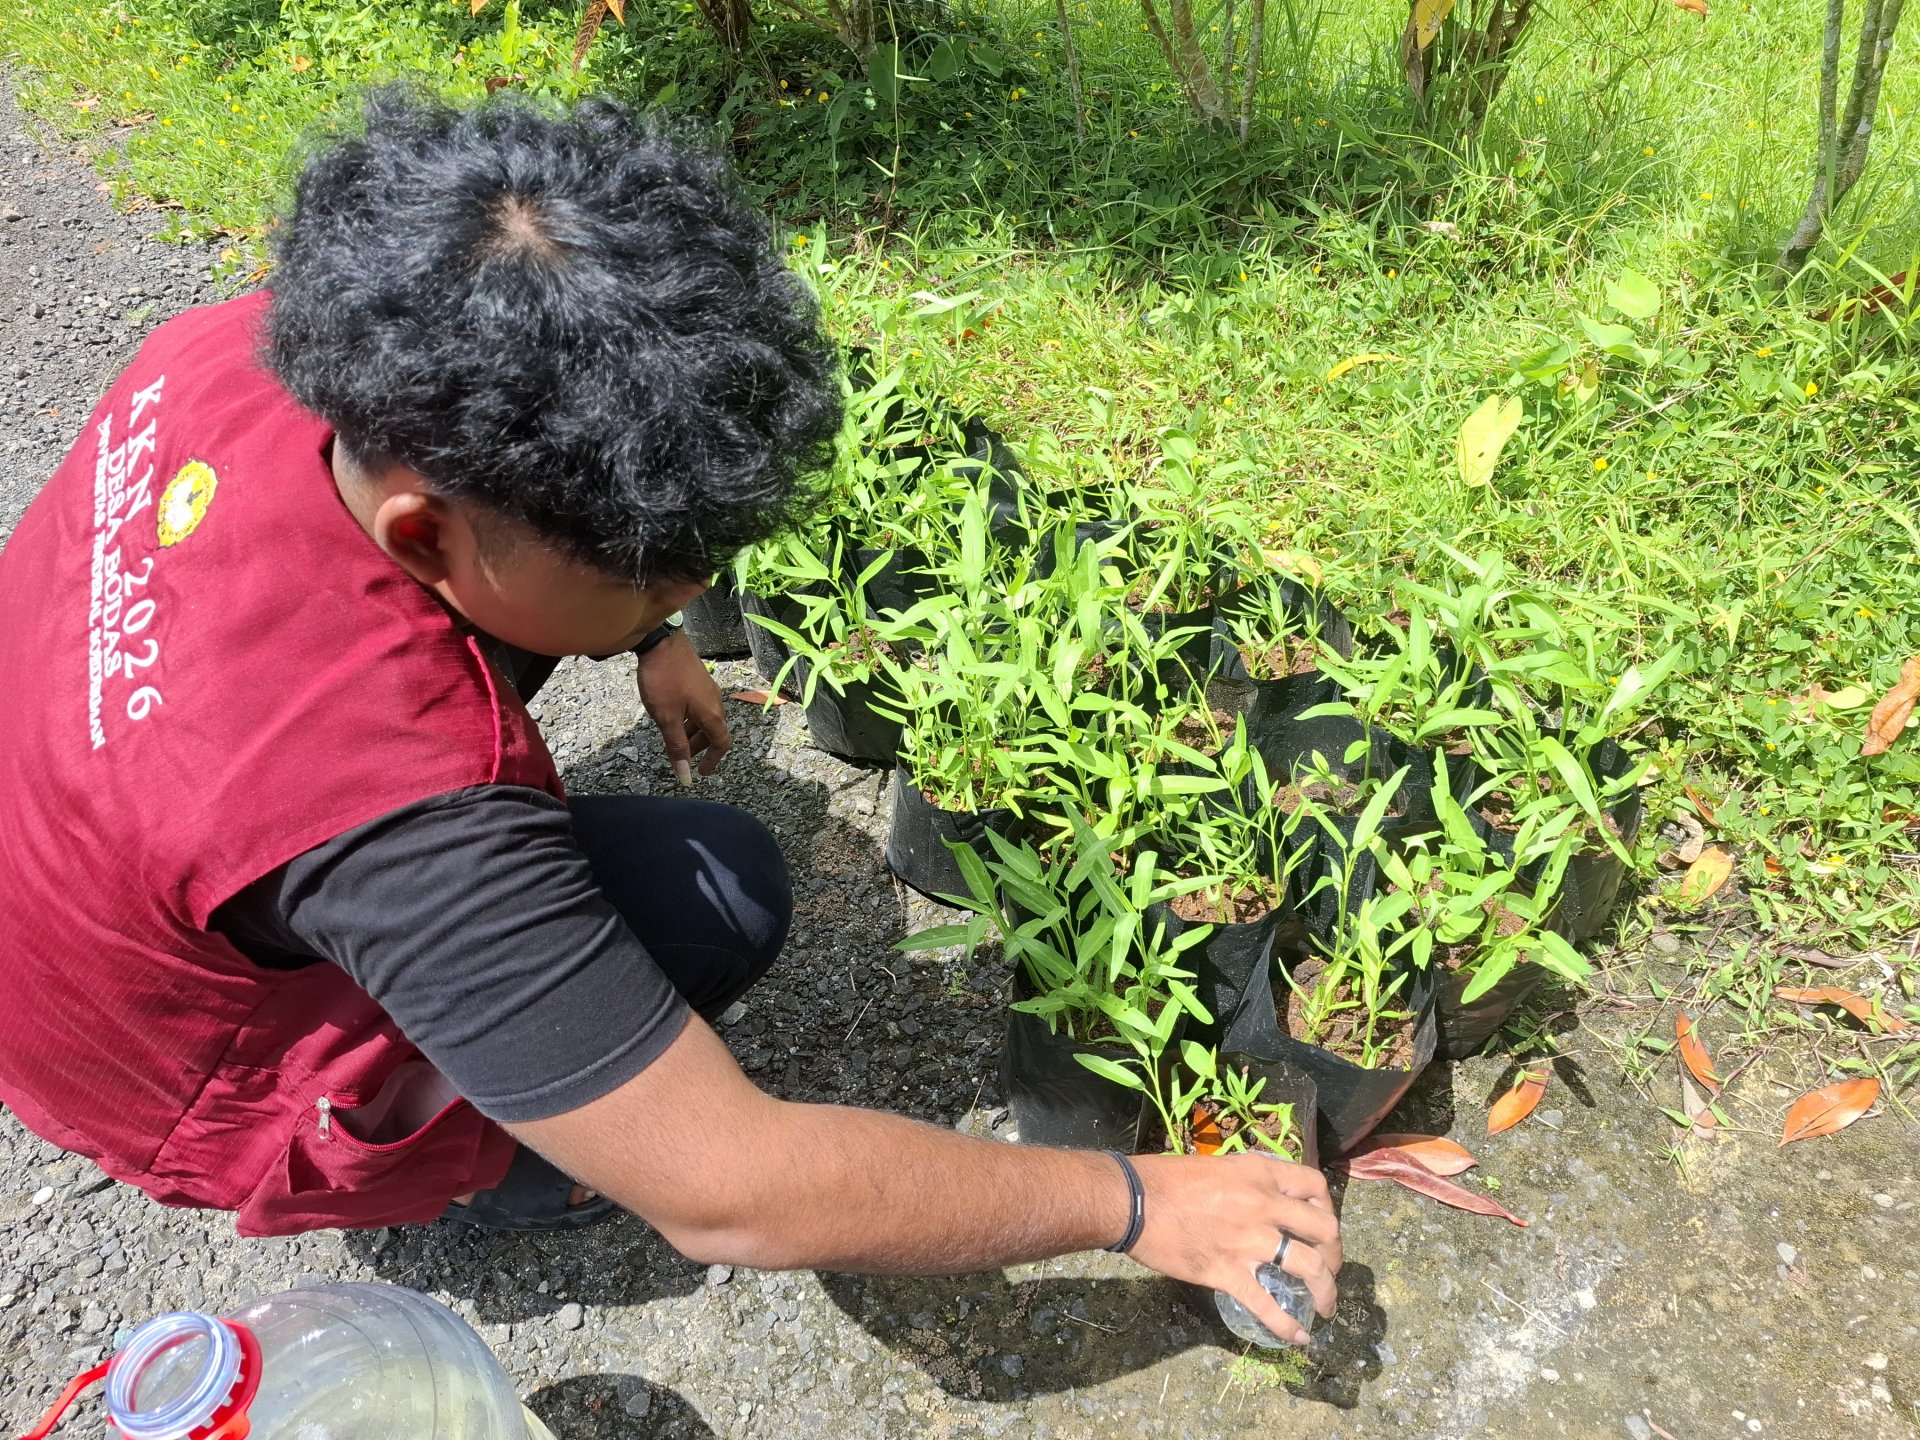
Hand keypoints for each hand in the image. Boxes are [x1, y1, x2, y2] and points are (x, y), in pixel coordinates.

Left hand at [635, 632, 730, 780]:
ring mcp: (707, 688)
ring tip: (674, 737)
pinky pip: (699, 705)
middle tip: (683, 756)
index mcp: (711, 713)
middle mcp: (715, 701)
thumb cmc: (664, 680)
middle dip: (700, 747)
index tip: (701, 772)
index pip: (722, 743)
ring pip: (705, 717)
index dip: (713, 760)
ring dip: (693, 732)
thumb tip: (685, 775)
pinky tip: (673, 715)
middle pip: (714, 730)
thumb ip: (676, 746)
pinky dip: (690, 718)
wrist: (661, 640)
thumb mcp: (667, 717)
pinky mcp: (697, 678)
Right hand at [1125, 1152, 1340, 1344]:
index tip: (1322, 1226)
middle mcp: (1263, 1205)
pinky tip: (1298, 1337)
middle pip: (1324, 1230)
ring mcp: (1248, 1240)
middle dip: (1335, 1254)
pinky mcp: (1227, 1271)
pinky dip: (1287, 1325)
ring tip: (1327, 1308)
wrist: (1131, 1201)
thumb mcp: (1218, 1167)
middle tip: (1330, 1269)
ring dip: (1326, 1292)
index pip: (1315, 1188)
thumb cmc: (1165, 1179)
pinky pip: (1267, 1304)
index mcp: (1259, 1173)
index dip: (1327, 1209)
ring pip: (1309, 1268)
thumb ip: (1247, 1183)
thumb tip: (1262, 1199)